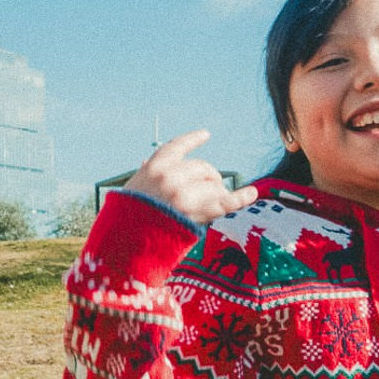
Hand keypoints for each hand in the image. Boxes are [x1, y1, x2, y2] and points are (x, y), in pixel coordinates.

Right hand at [122, 130, 257, 224]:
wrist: (123, 244)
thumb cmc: (126, 218)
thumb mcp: (132, 189)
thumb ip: (144, 175)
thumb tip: (145, 162)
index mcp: (155, 167)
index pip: (178, 146)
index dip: (193, 140)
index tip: (205, 134)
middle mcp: (171, 176)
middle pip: (203, 168)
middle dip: (210, 178)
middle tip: (211, 190)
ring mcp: (184, 194)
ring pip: (214, 185)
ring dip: (218, 193)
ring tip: (215, 203)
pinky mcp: (196, 213)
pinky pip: (226, 202)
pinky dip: (243, 197)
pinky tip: (254, 192)